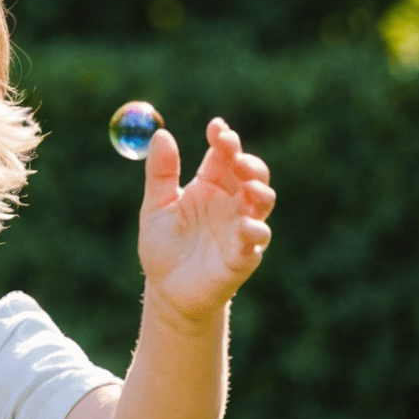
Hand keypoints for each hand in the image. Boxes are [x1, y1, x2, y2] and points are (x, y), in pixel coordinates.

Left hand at [137, 118, 274, 325]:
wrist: (165, 291)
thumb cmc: (163, 247)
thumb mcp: (155, 207)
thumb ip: (160, 173)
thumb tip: (161, 134)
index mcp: (209, 186)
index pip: (223, 155)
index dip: (223, 140)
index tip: (216, 127)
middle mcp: (230, 203)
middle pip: (251, 174)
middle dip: (248, 162)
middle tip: (235, 156)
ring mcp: (240, 228)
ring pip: (263, 203)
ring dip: (260, 192)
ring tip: (248, 186)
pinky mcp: (243, 256)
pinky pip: (256, 241)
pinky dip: (254, 231)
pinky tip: (245, 226)